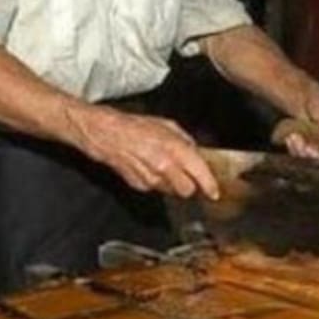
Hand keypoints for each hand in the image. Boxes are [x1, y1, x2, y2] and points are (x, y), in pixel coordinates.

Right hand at [68, 105, 219, 199]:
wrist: (104, 133)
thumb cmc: (133, 126)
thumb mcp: (166, 125)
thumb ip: (185, 140)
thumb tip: (196, 152)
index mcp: (173, 148)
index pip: (199, 173)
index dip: (209, 185)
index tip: (214, 192)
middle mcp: (163, 166)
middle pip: (187, 190)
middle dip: (190, 185)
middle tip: (188, 176)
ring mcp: (150, 178)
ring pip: (171, 192)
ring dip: (173, 184)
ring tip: (165, 167)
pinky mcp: (139, 185)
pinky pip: (156, 189)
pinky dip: (157, 182)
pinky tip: (150, 168)